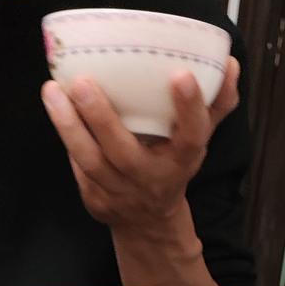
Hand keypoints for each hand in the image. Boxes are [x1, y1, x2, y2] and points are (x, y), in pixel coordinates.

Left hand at [41, 60, 239, 231]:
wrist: (149, 221)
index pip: (191, 136)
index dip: (189, 108)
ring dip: (69, 126)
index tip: (181, 75)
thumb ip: (216, 103)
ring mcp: (120, 192)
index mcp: (182, 161)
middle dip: (103, 119)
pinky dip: (66, 135)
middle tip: (84, 82)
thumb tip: (231, 63)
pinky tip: (55, 104)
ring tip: (53, 91)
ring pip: (90, 160)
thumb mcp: (198, 140)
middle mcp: (150, 179)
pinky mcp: (95, 198)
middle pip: (124, 152)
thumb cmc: (172, 165)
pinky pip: (78, 165)